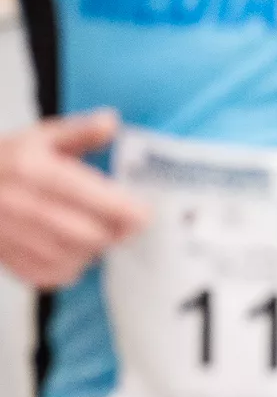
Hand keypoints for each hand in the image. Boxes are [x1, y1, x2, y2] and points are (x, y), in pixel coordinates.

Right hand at [0, 111, 146, 288]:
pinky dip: (71, 266)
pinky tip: (68, 247)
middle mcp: (23, 206)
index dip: (129, 211)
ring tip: (92, 229)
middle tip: (121, 221)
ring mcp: (13, 237)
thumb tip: (111, 122)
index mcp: (35, 171)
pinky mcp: (9, 261)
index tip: (143, 212)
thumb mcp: (38, 137)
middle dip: (115, 231)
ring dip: (94, 248)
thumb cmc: (1, 163)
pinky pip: (56, 275)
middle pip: (93, 235)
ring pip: (78, 258)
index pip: (96, 200)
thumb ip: (79, 131)